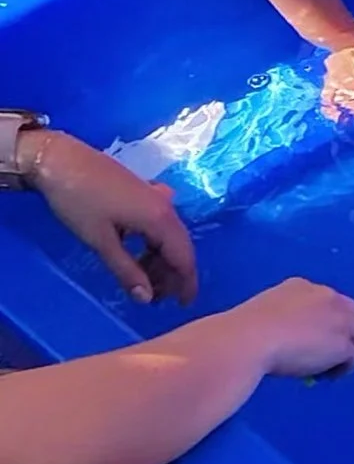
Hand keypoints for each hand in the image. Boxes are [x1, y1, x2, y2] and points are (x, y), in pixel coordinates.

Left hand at [25, 128, 196, 305]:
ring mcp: (154, 196)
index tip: (181, 306)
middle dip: (172, 274)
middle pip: (180, 247)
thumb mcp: (100, 241)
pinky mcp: (142, 192)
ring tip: (143, 278)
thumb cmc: (78, 201)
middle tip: (154, 297)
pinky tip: (137, 249)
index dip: (186, 284)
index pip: (184, 258)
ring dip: (160, 259)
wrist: (58, 158)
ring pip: (168, 235)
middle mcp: (165, 207)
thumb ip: (126, 271)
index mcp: (160, 219)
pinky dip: (153, 243)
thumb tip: (146, 299)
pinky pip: (158, 223)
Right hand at [227, 276, 353, 380]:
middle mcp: (328, 298)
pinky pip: (353, 358)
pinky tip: (329, 376)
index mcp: (304, 288)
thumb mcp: (269, 314)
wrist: (248, 340)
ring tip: (339, 369)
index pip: (333, 302)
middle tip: (344, 354)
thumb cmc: (247, 331)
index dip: (333, 321)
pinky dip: (344, 368)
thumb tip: (294, 341)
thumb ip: (288, 319)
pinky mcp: (342, 344)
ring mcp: (339, 320)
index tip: (324, 337)